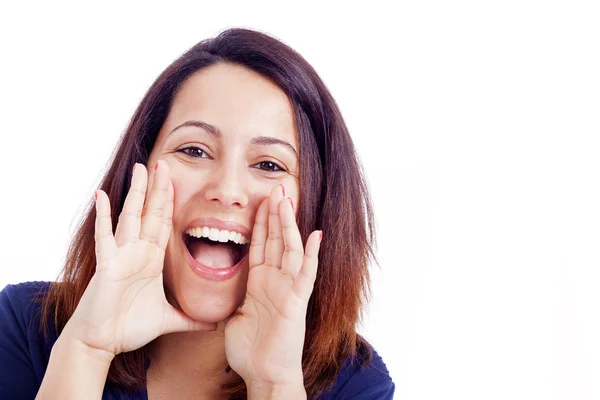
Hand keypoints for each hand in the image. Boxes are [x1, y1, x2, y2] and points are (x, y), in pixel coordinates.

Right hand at [63, 160, 215, 358]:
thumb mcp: (169, 319)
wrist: (101, 342)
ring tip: (141, 168)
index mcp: (152, 259)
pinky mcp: (107, 265)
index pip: (164, 224)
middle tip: (164, 163)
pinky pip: (105, 236)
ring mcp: (121, 255)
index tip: (178, 181)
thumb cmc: (129, 327)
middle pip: (150, 213)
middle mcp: (137, 252)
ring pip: (131, 217)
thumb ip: (191, 319)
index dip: (171, 203)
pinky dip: (103, 216)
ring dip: (136, 193)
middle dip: (159, 189)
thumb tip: (214, 324)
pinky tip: (102, 195)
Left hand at [224, 184, 321, 392]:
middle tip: (276, 186)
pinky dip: (313, 254)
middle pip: (277, 239)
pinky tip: (316, 234)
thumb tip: (227, 291)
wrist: (263, 373)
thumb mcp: (236, 316)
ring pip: (290, 248)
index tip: (260, 200)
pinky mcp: (296, 301)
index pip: (262, 244)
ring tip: (287, 199)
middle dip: (276, 213)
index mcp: (260, 282)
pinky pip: (306, 274)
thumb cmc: (250, 349)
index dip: (261, 221)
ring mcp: (287, 289)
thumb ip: (237, 298)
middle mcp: (276, 280)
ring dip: (289, 224)